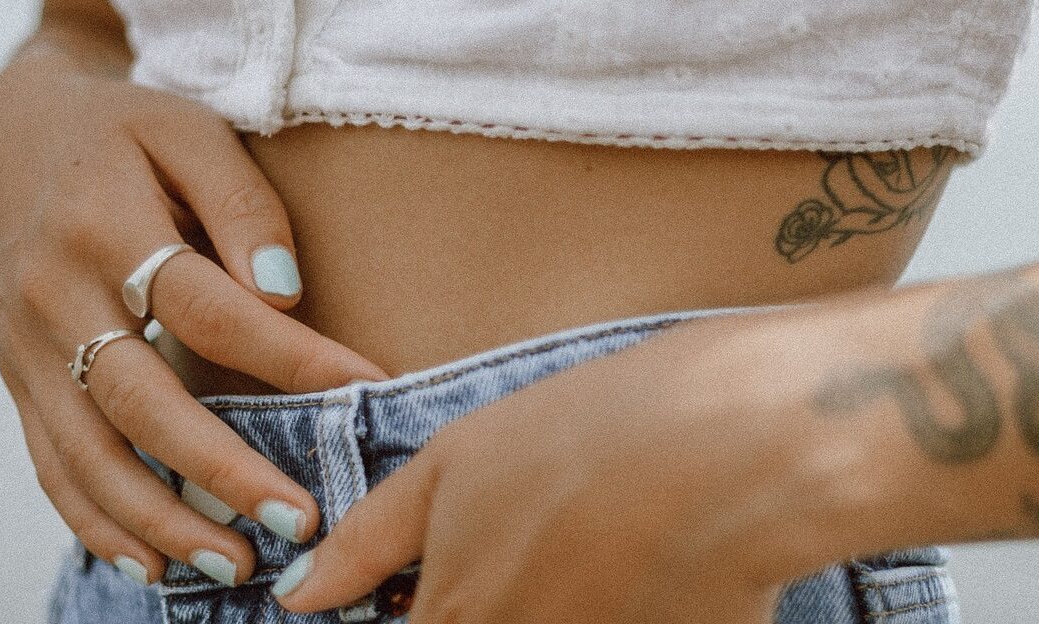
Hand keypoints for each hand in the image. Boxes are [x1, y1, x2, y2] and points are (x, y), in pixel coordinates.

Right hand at [0, 37, 387, 585]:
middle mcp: (55, 294)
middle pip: (142, 400)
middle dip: (222, 468)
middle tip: (298, 517)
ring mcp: (28, 347)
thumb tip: (284, 291)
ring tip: (236, 565)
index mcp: (105, 223)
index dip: (290, 355)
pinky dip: (98, 521)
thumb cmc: (126, 135)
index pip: (209, 308)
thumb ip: (243, 204)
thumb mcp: (189, 132)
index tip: (364, 390)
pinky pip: (52, 464)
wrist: (11, 141)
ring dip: (161, 519)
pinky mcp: (19, 378)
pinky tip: (152, 564)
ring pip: (90, 452)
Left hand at [271, 314, 841, 622]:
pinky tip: (637, 575)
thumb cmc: (592, 433)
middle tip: (540, 553)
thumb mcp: (459, 463)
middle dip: (492, 606)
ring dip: (557, 607)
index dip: (418, 615)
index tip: (432, 593)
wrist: (740, 443)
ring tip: (588, 559)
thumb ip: (368, 542)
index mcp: (460, 619)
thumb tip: (298, 596)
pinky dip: (615, 612)